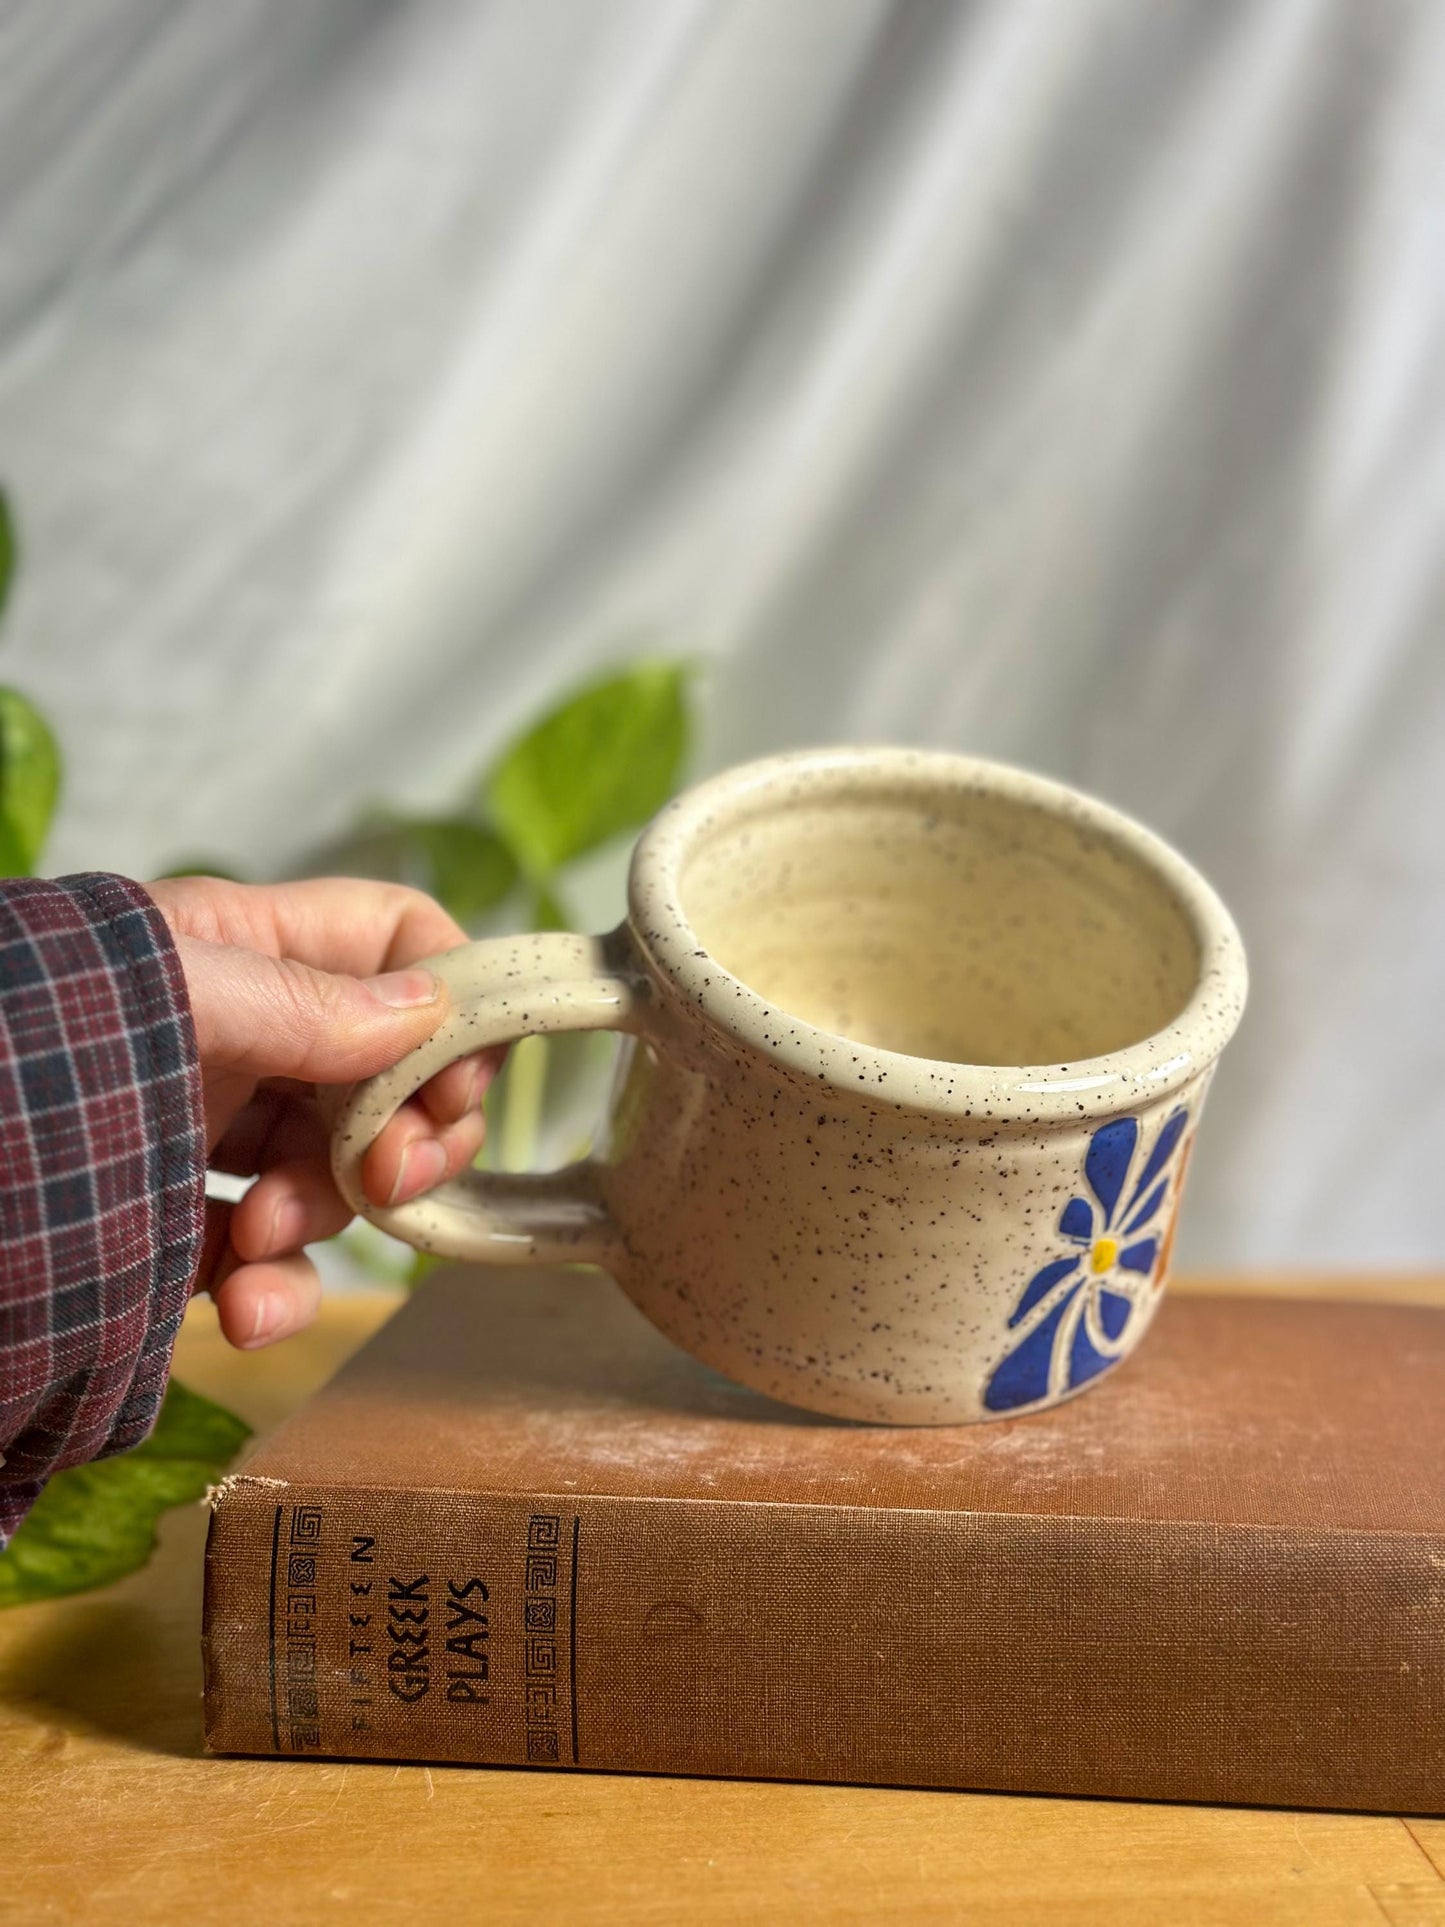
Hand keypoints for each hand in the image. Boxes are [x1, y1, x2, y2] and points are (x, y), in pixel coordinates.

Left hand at [145, 876, 497, 1350]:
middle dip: (401, 1136)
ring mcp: (203, 1134)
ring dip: (324, 1225)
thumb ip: (306, 1001)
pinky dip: (272, 1294)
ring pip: (331, 1177)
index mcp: (244, 952)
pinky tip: (244, 1316)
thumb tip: (427, 1007)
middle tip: (390, 1179)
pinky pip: (262, 1261)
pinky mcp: (168, 1230)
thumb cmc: (26, 1045)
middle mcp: (238, 1038)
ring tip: (262, 1254)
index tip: (452, 1085)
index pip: (394, 942)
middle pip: (385, 1076)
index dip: (450, 1003)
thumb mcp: (173, 998)